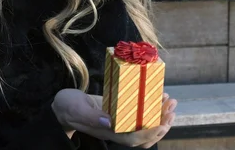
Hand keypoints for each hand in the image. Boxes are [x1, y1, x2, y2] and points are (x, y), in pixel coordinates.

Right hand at [51, 89, 176, 147]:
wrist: (63, 106)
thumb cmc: (67, 107)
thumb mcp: (76, 109)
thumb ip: (91, 117)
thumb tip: (110, 122)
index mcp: (107, 131)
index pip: (133, 138)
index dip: (149, 133)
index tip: (163, 123)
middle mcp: (116, 129)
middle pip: (144, 135)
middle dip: (161, 124)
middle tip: (171, 108)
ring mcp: (119, 121)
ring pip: (144, 125)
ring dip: (160, 115)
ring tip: (170, 101)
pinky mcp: (120, 111)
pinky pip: (139, 113)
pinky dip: (151, 107)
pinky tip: (158, 95)